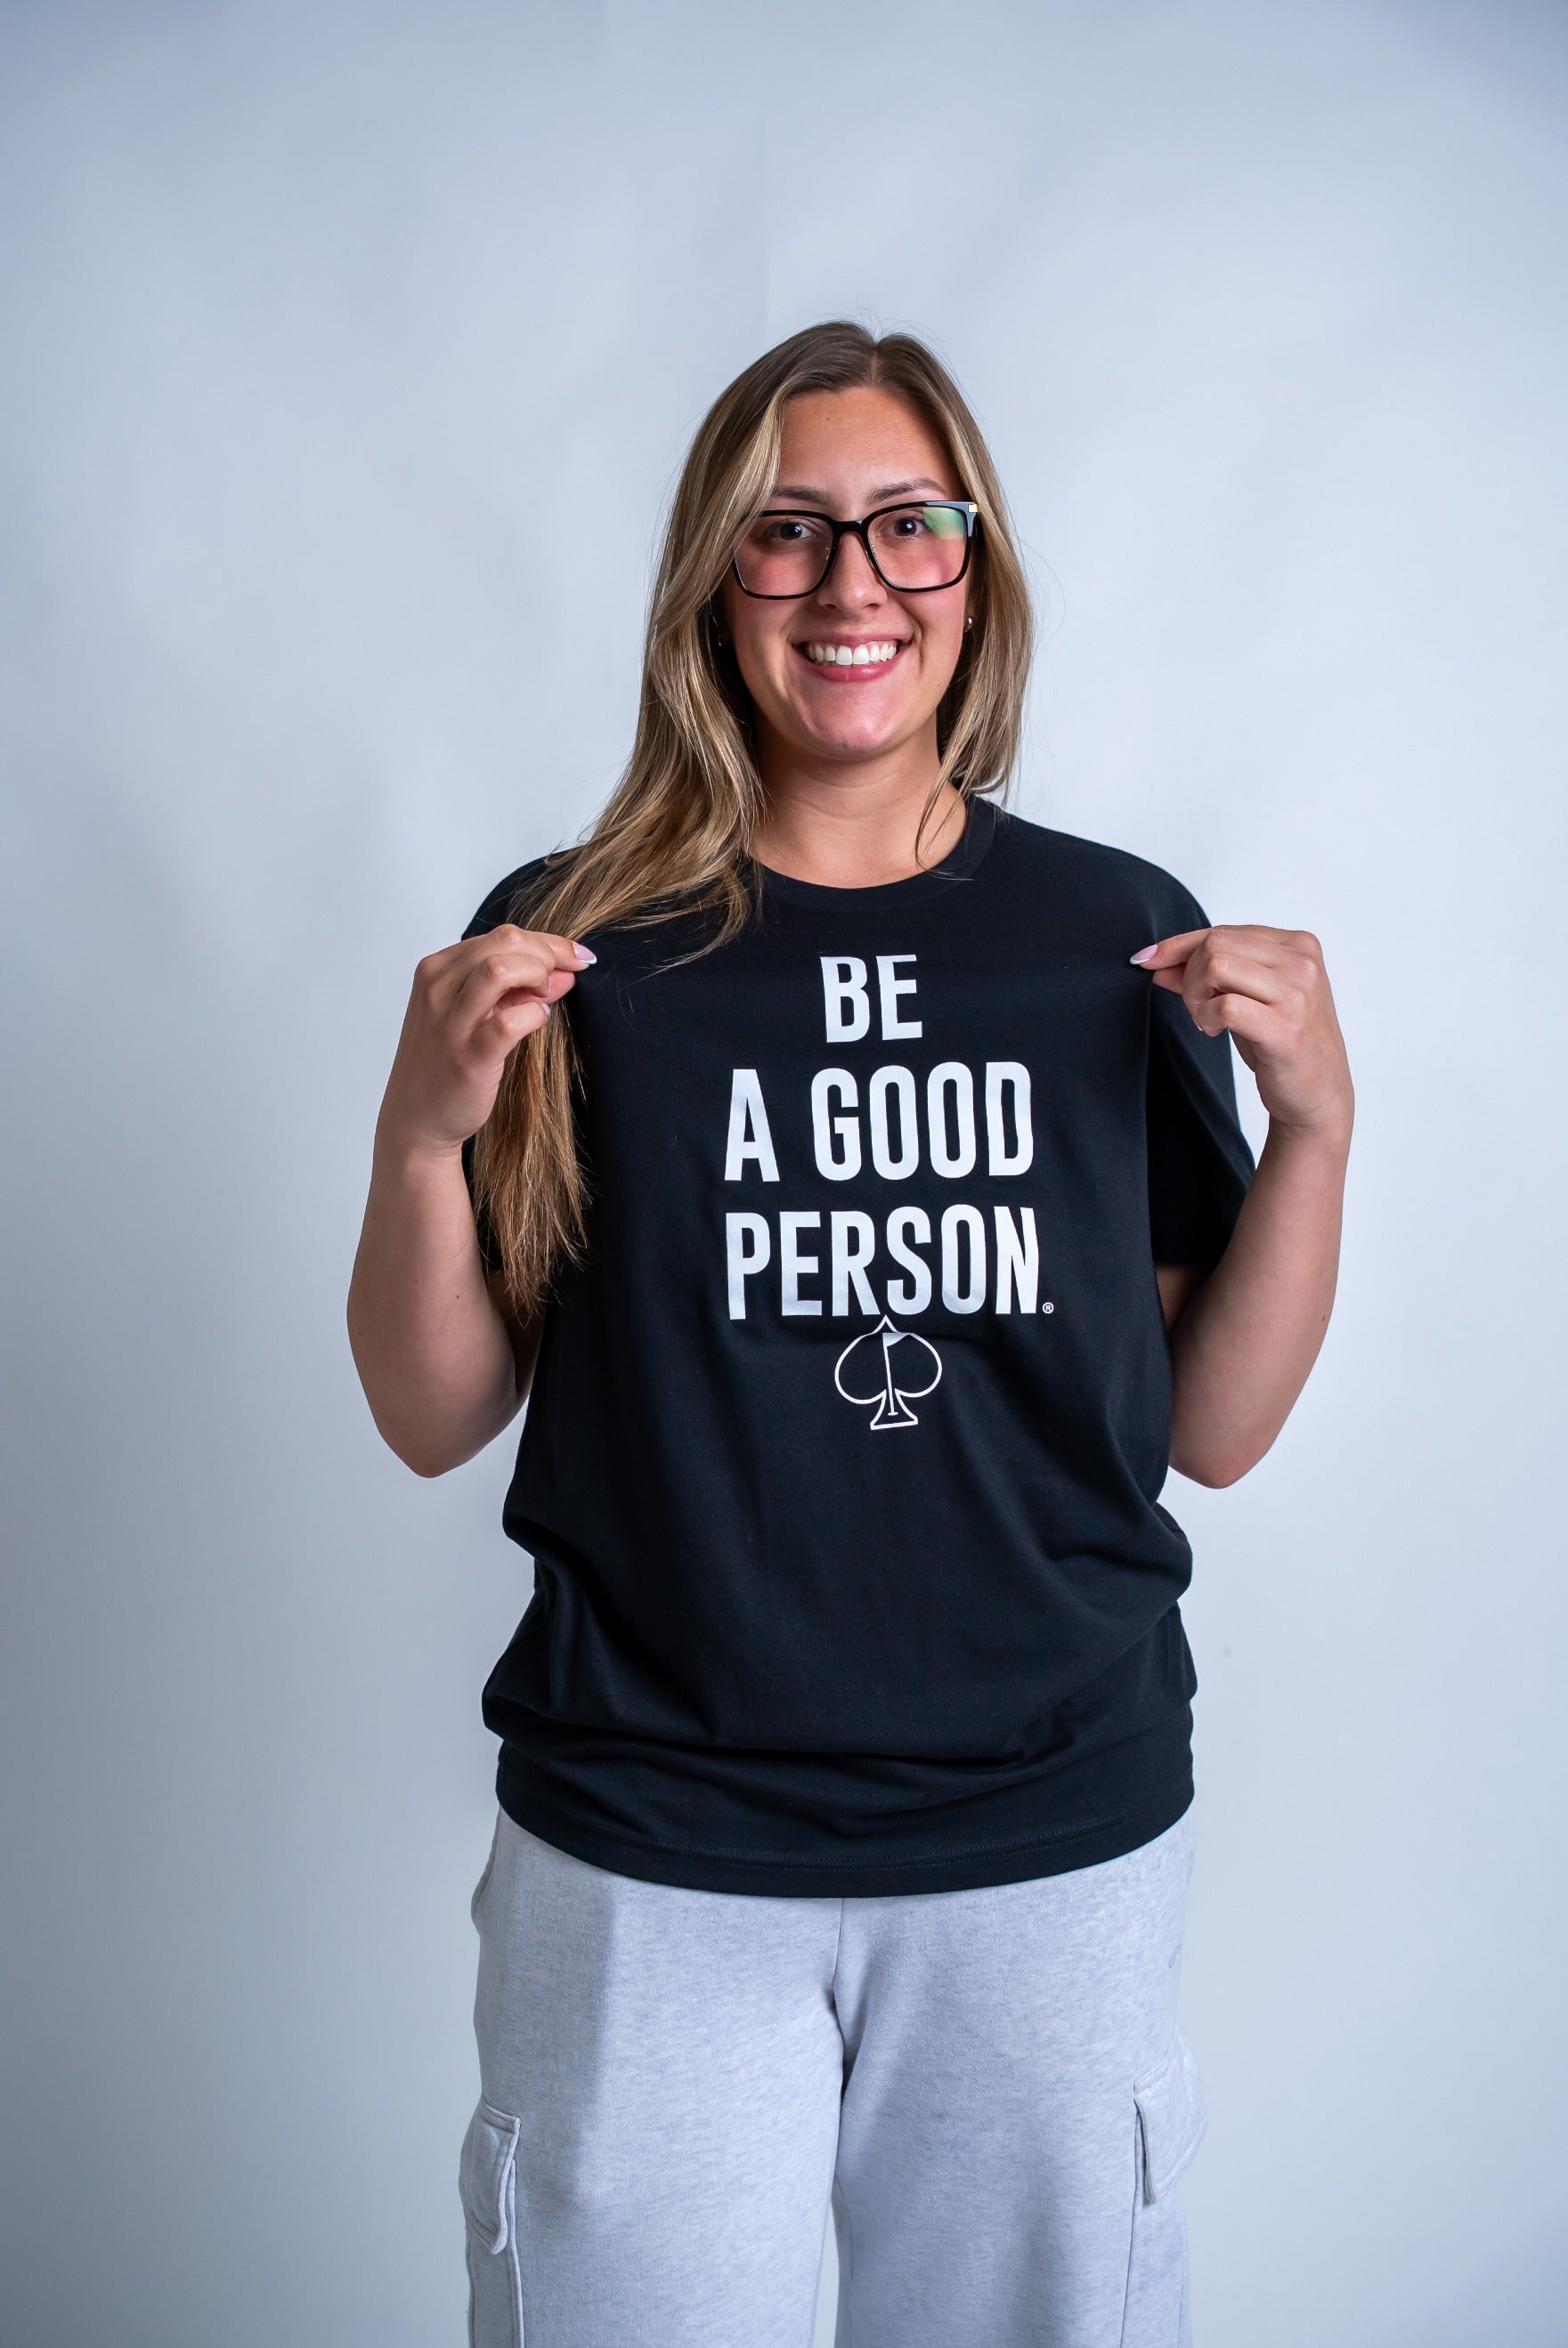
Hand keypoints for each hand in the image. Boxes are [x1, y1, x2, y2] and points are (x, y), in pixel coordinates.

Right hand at [376, 926, 594, 1158]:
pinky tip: (538, 1019)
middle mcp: (437, 989)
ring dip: (538, 975)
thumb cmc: (446, 1063)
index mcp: (436, 970)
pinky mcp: (467, 1057)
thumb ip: (514, 990)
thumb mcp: (473, 1014)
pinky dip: (533, 1014)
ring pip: (500, 969)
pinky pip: (509, 1021)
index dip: (547, 942)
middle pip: (504, 942)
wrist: (415, 1118)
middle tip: (564, 977)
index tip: (576, 957)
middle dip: (547, 954)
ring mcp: (450, 1022)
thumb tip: (563, 973)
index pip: (500, 936)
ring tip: (546, 995)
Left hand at [1132, 925, 1351, 1140]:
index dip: (1178, 945)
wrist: (1318, 1093)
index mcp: (1298, 945)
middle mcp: (1301, 962)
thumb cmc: (1282, 1042)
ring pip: (1216, 967)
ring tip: (1206, 1020)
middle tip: (1197, 1008)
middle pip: (1215, 944)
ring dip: (1195, 997)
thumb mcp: (1245, 998)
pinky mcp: (1286, 1027)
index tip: (1146, 959)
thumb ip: (1207, 976)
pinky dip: (1206, 1017)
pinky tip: (1213, 1031)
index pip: (1223, 930)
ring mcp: (1297, 993)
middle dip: (1189, 976)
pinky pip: (1224, 1006)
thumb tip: (1157, 963)